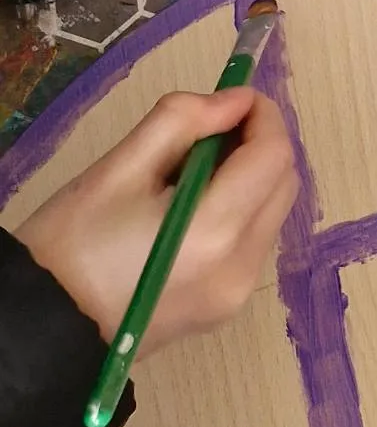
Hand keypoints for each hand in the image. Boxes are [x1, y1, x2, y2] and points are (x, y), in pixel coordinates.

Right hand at [16, 88, 296, 353]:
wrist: (42, 331)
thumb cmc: (69, 245)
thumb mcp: (117, 168)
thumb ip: (182, 121)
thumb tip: (235, 101)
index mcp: (214, 233)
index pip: (273, 156)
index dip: (263, 117)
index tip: (234, 95)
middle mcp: (239, 269)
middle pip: (283, 185)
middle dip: (260, 145)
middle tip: (213, 127)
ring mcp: (236, 296)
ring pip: (271, 214)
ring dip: (250, 178)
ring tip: (192, 168)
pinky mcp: (224, 309)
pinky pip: (251, 243)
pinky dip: (238, 212)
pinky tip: (191, 206)